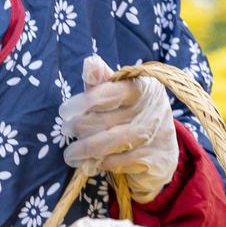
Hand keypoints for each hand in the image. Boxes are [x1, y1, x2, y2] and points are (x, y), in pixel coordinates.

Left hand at [59, 56, 178, 201]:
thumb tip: (89, 63)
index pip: (111, 92)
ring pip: (114, 142)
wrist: (161, 150)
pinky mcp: (157, 159)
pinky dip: (103, 163)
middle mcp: (154, 109)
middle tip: (66, 131)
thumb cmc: (131, 116)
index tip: (64, 111)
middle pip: (109, 120)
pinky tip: (91, 163)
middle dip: (82, 127)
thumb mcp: (117, 95)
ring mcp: (158, 135)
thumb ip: (101, 81)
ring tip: (70, 154)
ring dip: (87, 149)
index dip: (85, 102)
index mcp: (144, 87)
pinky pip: (122, 162)